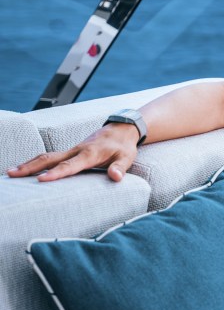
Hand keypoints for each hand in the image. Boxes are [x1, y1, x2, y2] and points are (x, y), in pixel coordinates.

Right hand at [6, 123, 140, 182]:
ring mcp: (71, 150)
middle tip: (12, 174)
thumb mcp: (127, 157)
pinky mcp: (70, 151)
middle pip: (50, 158)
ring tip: (11, 172)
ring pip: (47, 156)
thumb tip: (116, 177)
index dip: (56, 173)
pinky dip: (36, 162)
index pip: (71, 165)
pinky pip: (50, 157)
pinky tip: (25, 169)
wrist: (122, 129)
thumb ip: (120, 167)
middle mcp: (77, 150)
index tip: (41, 180)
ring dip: (29, 164)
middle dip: (31, 167)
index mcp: (90, 154)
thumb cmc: (123, 146)